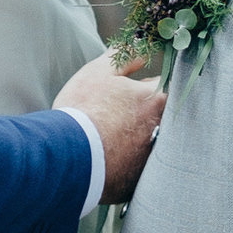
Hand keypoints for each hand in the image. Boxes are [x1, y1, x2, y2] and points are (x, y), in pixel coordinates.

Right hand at [54, 54, 164, 203]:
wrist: (67, 156)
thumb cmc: (83, 109)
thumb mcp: (99, 72)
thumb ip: (125, 56)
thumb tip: (142, 49)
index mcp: (157, 101)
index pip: (165, 86)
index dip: (146, 87)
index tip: (131, 92)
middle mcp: (162, 132)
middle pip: (162, 118)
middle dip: (145, 115)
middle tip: (118, 116)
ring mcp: (151, 160)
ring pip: (151, 144)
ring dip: (136, 140)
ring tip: (110, 139)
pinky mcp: (138, 183)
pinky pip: (136, 169)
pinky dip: (125, 164)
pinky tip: (107, 160)